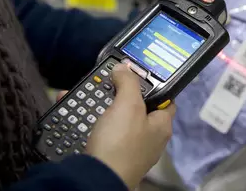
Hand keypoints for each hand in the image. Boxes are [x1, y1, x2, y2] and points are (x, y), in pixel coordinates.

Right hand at [85, 64, 174, 189]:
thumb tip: (124, 67)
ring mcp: (132, 148)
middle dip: (122, 93)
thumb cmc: (120, 141)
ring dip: (103, 105)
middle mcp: (150, 138)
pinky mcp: (113, 155)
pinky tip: (80, 110)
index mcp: (161, 126)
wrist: (97, 178)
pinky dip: (93, 120)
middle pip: (139, 108)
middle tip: (109, 81)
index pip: (166, 99)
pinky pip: (104, 131)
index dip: (154, 85)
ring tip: (90, 92)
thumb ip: (129, 82)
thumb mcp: (128, 105)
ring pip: (118, 118)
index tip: (137, 74)